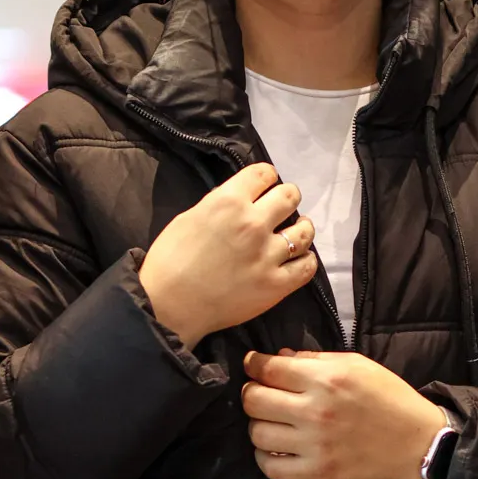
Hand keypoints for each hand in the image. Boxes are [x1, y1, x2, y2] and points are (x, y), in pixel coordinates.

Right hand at [140, 163, 316, 350]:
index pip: (264, 173)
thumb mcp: (190, 217)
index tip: (266, 186)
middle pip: (289, 196)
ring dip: (302, 228)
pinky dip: (307, 259)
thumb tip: (240, 202)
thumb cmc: (170, 260)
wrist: (170, 305)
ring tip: (297, 231)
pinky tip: (300, 258)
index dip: (267, 178)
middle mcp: (253, 223)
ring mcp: (268, 255)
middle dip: (287, 198)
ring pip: (304, 231)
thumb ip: (219, 205)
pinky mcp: (277, 284)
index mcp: (228, 202)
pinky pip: (307, 266)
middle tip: (283, 208)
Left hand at [241, 350, 446, 478]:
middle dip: (251, 392)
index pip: (269, 369)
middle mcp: (316, 411)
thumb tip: (278, 358)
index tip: (253, 365)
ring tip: (270, 420)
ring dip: (258, 424)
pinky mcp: (318, 472)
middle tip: (260, 392)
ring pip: (257, 433)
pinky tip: (275, 447)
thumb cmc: (388, 397)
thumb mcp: (357, 364)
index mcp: (327, 379)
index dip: (253, 364)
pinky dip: (264, 457)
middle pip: (254, 401)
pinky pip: (271, 467)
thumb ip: (315, 359)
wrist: (415, 442)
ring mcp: (315, 445)